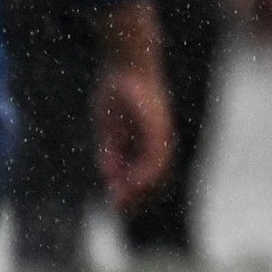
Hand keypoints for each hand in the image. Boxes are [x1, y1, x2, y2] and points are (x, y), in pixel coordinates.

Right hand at [93, 55, 176, 210]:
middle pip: (156, 176)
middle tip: (119, 208)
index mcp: (149, 139)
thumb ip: (113, 151)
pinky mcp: (158, 126)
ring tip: (123, 201)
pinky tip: (131, 184)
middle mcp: (159, 137)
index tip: (116, 203)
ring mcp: (161, 132)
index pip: (147, 173)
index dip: (133, 190)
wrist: (126, 63)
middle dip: (138, 195)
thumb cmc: (116, 92)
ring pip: (158, 169)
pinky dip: (145, 173)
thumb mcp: (111, 128)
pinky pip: (156, 156)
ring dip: (141, 189)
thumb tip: (111, 176)